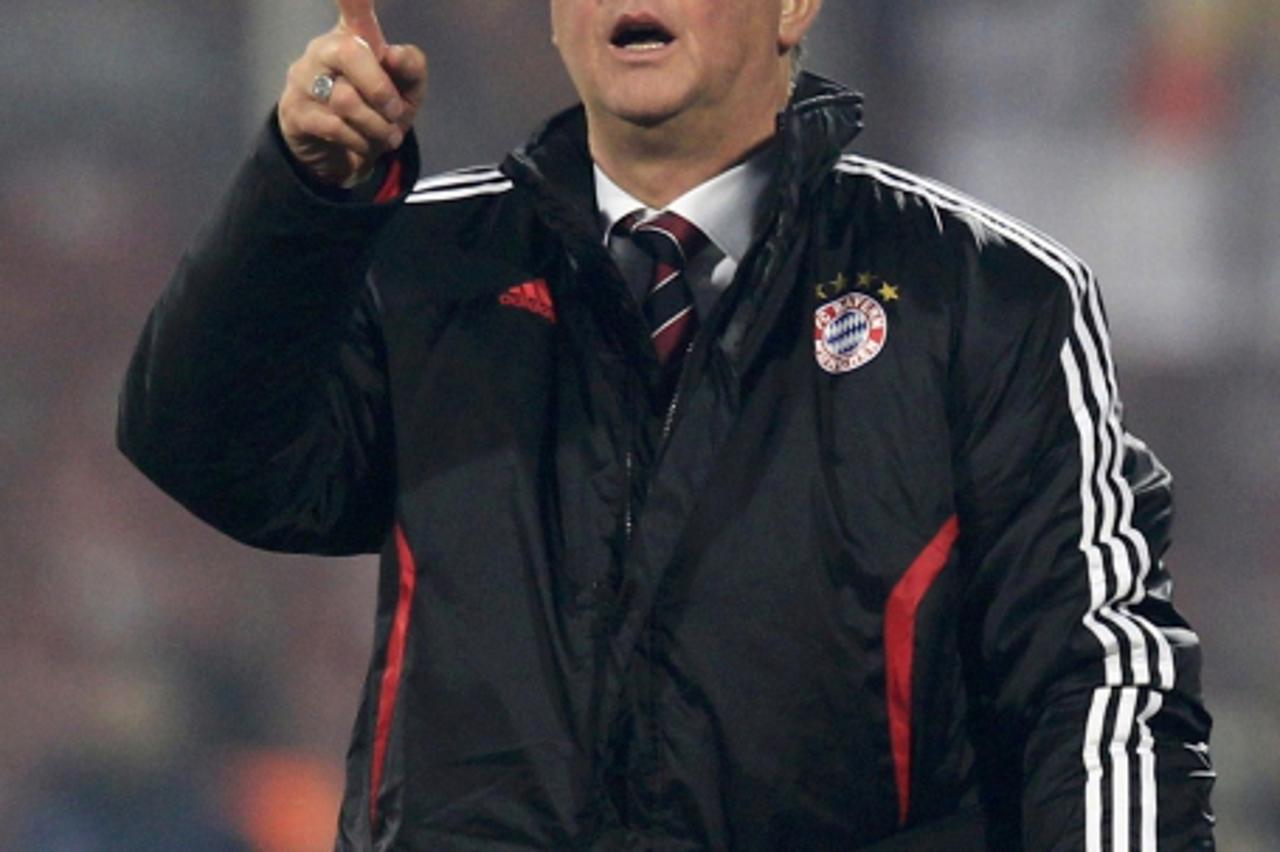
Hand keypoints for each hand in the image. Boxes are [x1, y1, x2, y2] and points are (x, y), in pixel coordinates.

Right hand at [278, 0, 427, 186]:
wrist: (343, 155)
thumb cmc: (377, 111)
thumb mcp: (407, 91)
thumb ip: (412, 68)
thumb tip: (392, 54)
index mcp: (354, 36)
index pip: (353, 6)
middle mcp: (325, 49)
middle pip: (350, 52)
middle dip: (380, 88)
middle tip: (396, 110)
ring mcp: (305, 78)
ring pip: (346, 98)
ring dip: (376, 126)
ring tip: (385, 135)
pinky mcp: (295, 111)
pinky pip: (335, 126)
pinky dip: (360, 142)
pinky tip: (364, 145)